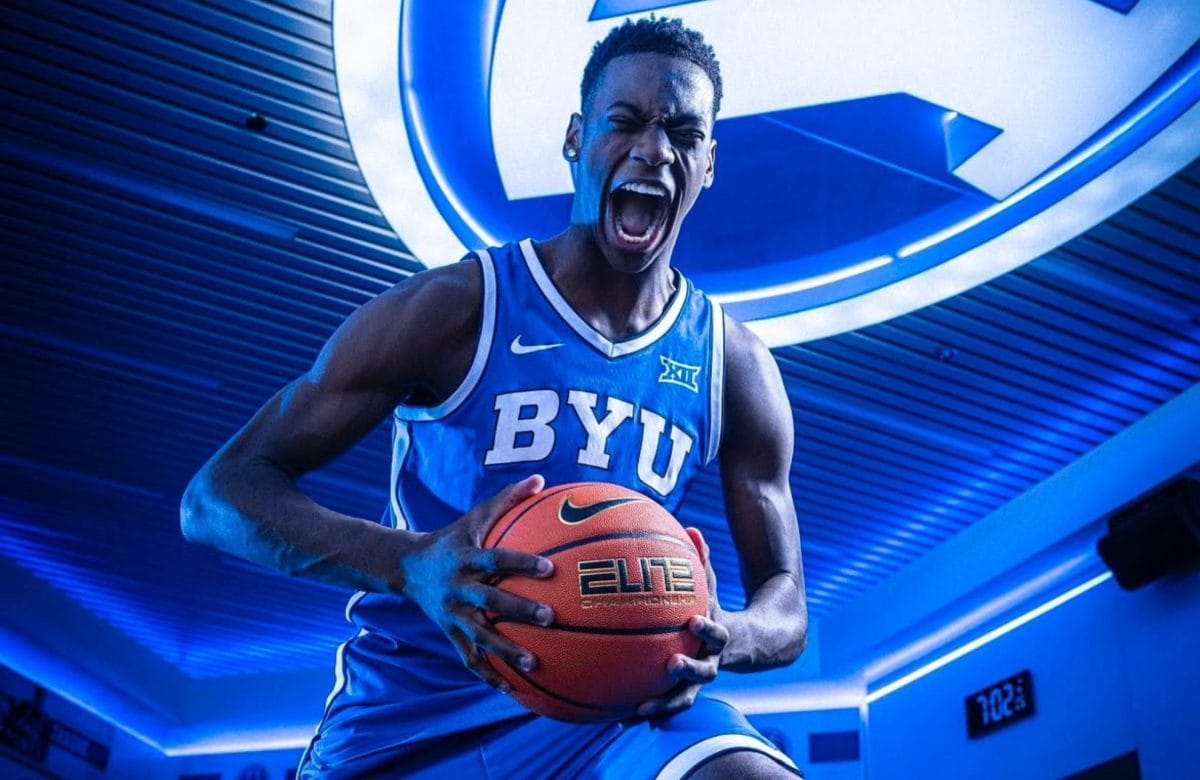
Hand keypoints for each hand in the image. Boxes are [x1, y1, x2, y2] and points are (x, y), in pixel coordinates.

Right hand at [400, 475, 555, 691]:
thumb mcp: (475, 516)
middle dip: (519, 611)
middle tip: (550, 618)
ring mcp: (452, 614)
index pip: (496, 559)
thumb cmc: (453, 537)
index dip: (521, 564)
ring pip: (480, 637)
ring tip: (535, 665)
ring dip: (506, 652)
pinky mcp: (449, 633)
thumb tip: (541, 479)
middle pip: (490, 601)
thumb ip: (508, 499)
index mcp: (467, 558)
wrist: (408, 567)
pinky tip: (514, 692)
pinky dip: (489, 676)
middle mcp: (458, 588)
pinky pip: (470, 659)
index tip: (549, 569)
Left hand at [637, 527, 727, 717]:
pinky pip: (660, 705)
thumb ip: (703, 561)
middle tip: (670, 666)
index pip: (718, 633)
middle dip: (687, 672)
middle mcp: (710, 664)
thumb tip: (692, 528)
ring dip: (660, 706)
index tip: (694, 620)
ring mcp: (696, 683)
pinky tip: (614, 718)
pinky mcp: (680, 693)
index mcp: (719, 638)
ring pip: (680, 700)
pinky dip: (641, 713)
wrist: (745, 646)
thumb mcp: (712, 586)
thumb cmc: (716, 607)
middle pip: (703, 675)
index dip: (707, 629)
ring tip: (636, 710)